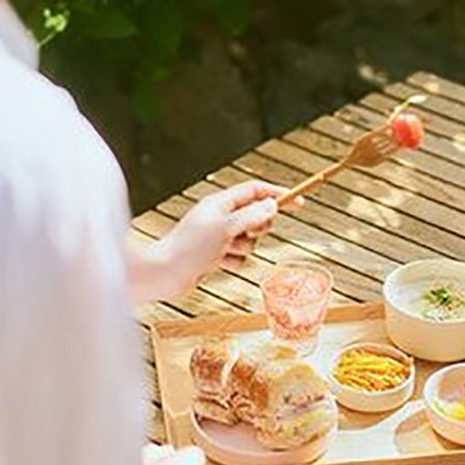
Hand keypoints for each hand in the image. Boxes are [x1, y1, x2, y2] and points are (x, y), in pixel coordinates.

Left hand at [160, 180, 291, 295]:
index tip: (298, 201)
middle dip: (257, 228)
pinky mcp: (215, 256)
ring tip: (224, 251)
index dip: (277, 194)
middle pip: (257, 217)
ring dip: (243, 249)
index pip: (255, 191)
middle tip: (246, 234)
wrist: (166, 273)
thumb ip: (251, 216)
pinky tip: (216, 264)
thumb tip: (272, 205)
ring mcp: (218, 237)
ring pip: (250, 241)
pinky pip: (239, 258)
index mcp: (220, 203)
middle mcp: (220, 217)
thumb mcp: (225, 228)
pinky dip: (232, 263)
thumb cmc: (190, 247)